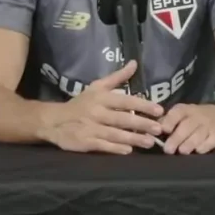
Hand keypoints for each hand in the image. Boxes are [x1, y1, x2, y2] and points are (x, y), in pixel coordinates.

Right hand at [45, 60, 165, 154]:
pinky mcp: (86, 142)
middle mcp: (97, 112)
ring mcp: (91, 128)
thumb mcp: (96, 87)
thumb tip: (134, 63)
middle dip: (142, 124)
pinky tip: (128, 151)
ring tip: (150, 142)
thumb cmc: (81, 104)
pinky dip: (116, 148)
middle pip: (122, 119)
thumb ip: (117, 77)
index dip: (142, 105)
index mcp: (101, 98)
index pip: (125, 101)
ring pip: (115, 134)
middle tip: (159, 129)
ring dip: (133, 138)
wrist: (55, 121)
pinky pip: (103, 146)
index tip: (159, 110)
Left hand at [158, 104, 214, 154]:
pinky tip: (197, 151)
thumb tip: (151, 131)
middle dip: (176, 138)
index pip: (176, 113)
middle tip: (168, 150)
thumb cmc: (193, 118)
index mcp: (185, 110)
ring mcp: (209, 126)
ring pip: (198, 135)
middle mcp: (197, 116)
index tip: (163, 130)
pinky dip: (203, 147)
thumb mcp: (181, 115)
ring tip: (181, 151)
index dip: (169, 121)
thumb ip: (167, 122)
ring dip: (189, 144)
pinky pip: (210, 142)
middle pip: (186, 127)